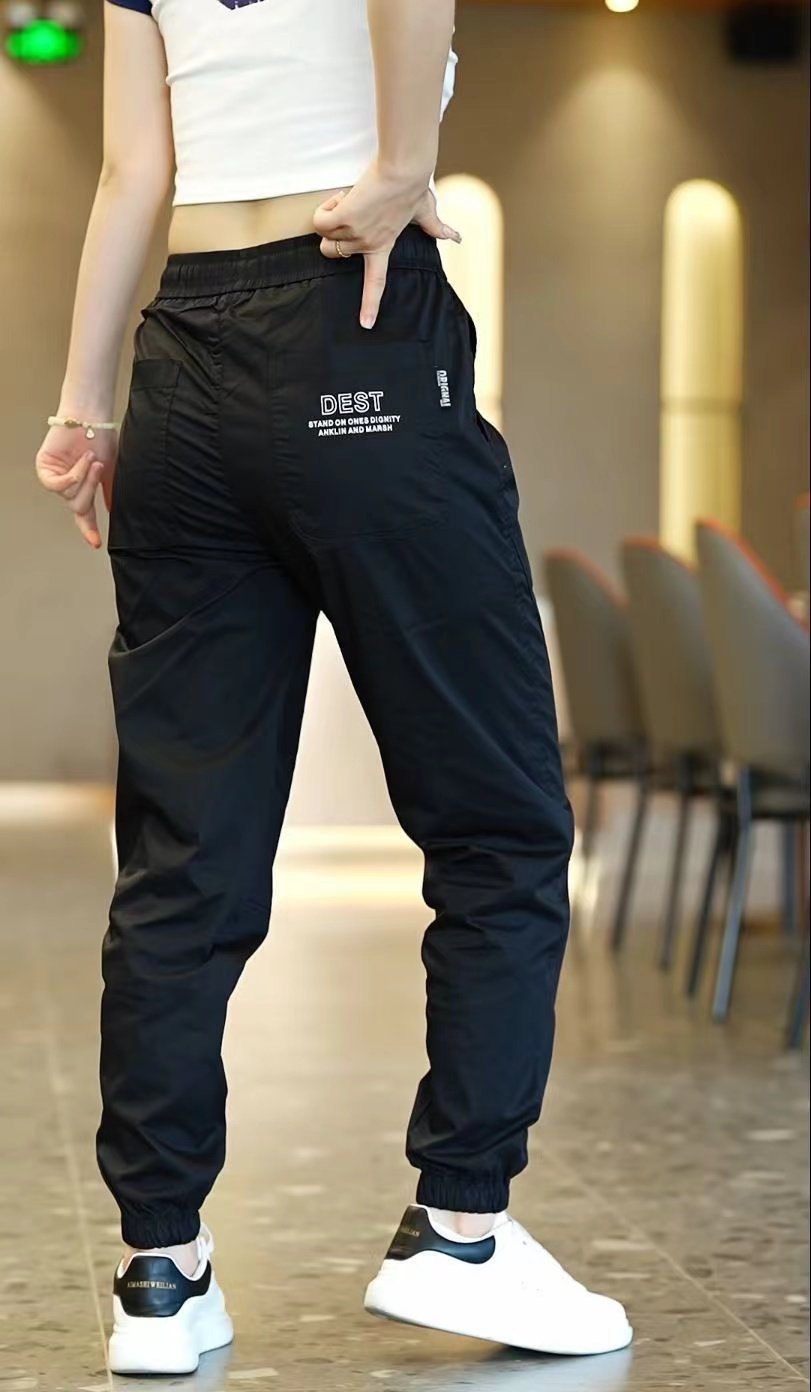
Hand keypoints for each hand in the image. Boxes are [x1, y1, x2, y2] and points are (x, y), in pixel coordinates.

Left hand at [35, 423, 117, 548]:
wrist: (91, 417)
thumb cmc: (102, 438)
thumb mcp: (111, 471)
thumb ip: (110, 493)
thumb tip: (112, 511)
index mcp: (85, 488)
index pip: (85, 515)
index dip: (90, 530)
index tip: (96, 543)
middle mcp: (70, 485)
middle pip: (79, 507)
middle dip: (91, 490)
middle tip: (100, 470)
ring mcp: (57, 477)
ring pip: (69, 496)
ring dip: (84, 479)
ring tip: (92, 459)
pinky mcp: (44, 467)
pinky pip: (56, 485)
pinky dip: (72, 476)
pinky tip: (81, 462)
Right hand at [313, 164, 460, 329]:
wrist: (404, 171)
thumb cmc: (413, 186)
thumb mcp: (425, 210)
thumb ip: (434, 225)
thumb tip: (456, 236)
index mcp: (384, 246)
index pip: (376, 284)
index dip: (370, 305)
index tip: (366, 324)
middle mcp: (368, 244)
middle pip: (332, 252)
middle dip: (332, 233)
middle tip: (348, 212)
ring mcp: (356, 233)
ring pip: (325, 235)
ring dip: (330, 215)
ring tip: (348, 199)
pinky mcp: (345, 216)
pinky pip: (320, 221)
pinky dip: (326, 208)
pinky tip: (342, 197)